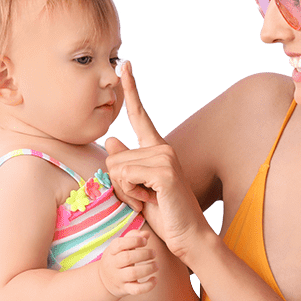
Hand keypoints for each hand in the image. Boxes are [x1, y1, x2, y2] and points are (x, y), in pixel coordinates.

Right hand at [98, 230, 157, 296]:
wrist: (104, 281)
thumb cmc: (117, 259)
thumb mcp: (120, 247)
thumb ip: (133, 237)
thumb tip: (146, 234)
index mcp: (111, 252)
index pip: (119, 244)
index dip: (134, 240)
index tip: (145, 241)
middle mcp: (113, 265)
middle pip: (127, 258)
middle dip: (144, 254)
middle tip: (153, 253)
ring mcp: (118, 278)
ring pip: (133, 274)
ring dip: (148, 268)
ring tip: (156, 265)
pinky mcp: (125, 289)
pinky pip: (136, 290)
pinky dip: (148, 286)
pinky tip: (154, 279)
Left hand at [105, 61, 213, 263]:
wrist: (188, 236)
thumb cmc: (164, 215)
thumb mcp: (138, 188)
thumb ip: (126, 164)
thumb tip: (112, 140)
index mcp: (156, 150)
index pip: (140, 115)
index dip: (130, 90)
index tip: (124, 64)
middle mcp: (162, 148)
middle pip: (113, 156)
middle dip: (118, 184)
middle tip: (142, 197)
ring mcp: (165, 157)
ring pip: (116, 167)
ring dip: (125, 191)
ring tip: (148, 200)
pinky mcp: (164, 170)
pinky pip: (125, 176)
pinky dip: (131, 194)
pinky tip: (151, 201)